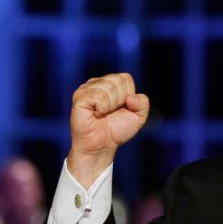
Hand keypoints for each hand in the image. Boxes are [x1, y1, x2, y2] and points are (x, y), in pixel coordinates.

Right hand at [67, 73, 149, 187]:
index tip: (121, 108)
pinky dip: (102, 108)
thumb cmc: (117, 129)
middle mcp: (98, 83)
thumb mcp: (138, 117)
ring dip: (111, 106)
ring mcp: (86, 88)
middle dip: (120, 101)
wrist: (102, 145)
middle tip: (111, 112)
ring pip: (109, 88)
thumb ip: (143, 103)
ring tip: (103, 114)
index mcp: (111, 83)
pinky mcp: (79, 97)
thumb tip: (130, 97)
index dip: (128, 96)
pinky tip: (96, 114)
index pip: (125, 78)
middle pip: (118, 81)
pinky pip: (98, 96)